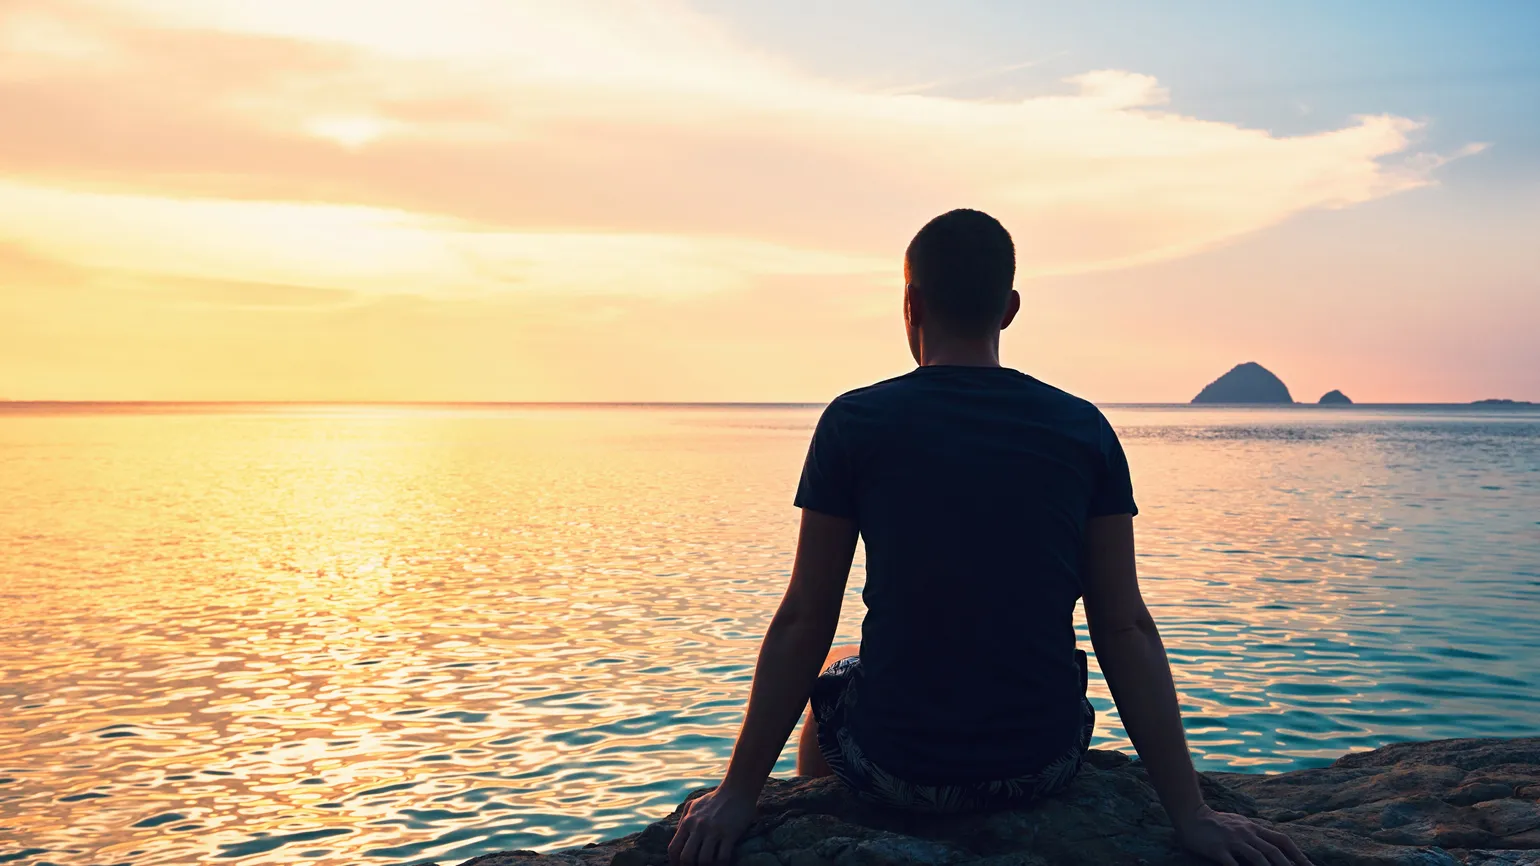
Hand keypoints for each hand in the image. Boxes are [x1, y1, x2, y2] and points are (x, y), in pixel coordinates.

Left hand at [667, 784, 757, 865]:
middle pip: (686, 858)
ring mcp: (714, 831)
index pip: (674, 848)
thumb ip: (683, 819)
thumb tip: (677, 836)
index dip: (675, 862)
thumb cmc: (715, 798)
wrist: (737, 790)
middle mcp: (698, 827)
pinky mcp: (730, 833)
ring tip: (711, 864)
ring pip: (704, 861)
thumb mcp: (693, 804)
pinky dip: (722, 864)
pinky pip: (723, 857)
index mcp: (688, 821)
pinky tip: (723, 862)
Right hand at [1174, 805, 1314, 865]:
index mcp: (1253, 827)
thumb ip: (1254, 833)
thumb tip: (1272, 844)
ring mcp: (1232, 840)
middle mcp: (1247, 833)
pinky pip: (1232, 864)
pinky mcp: (1218, 849)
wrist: (1190, 814)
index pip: (1282, 840)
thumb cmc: (1214, 822)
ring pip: (1258, 858)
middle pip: (1274, 851)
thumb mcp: (1239, 823)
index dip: (1298, 854)